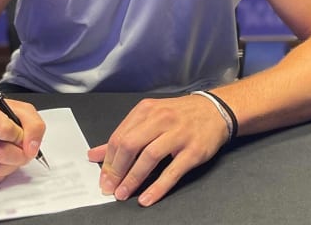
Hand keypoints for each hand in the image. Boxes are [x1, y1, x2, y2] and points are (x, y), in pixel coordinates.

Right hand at [0, 98, 45, 183]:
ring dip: (11, 166)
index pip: (4, 130)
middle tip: (22, 150)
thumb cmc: (1, 117)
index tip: (20, 134)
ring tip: (11, 155)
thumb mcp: (23, 112)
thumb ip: (34, 126)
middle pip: (0, 153)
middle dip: (19, 155)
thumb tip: (30, 148)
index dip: (19, 136)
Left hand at [87, 95, 229, 205]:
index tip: (103, 177)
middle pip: (130, 145)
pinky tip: (147, 198)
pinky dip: (158, 187)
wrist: (215, 111)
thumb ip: (123, 136)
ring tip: (123, 193)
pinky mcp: (193, 151)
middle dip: (116, 170)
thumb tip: (95, 154)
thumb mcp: (150, 118)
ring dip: (133, 178)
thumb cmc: (180, 116)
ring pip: (149, 157)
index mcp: (146, 111)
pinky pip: (172, 171)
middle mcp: (161, 120)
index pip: (120, 136)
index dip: (108, 160)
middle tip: (109, 188)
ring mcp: (178, 134)